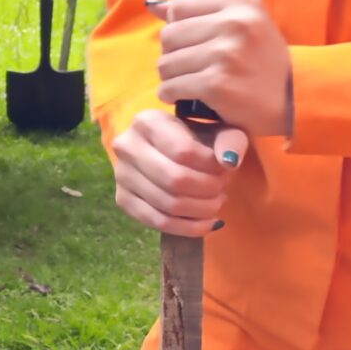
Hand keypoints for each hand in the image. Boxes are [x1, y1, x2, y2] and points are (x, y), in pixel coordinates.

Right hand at [110, 109, 247, 236]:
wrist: (170, 149)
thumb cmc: (198, 138)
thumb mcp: (220, 130)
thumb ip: (230, 141)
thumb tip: (229, 162)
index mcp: (148, 121)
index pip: (184, 151)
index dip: (212, 167)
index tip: (226, 170)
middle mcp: (126, 145)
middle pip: (174, 180)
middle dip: (207, 190)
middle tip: (222, 189)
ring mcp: (120, 174)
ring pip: (168, 204)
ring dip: (201, 210)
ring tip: (216, 203)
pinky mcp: (122, 199)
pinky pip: (157, 222)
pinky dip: (187, 228)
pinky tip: (207, 223)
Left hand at [152, 0, 292, 135]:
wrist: (294, 101)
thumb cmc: (263, 62)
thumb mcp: (244, 24)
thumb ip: (202, 12)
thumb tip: (153, 6)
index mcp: (242, 2)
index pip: (180, 6)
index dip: (177, 26)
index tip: (191, 41)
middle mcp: (235, 23)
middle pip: (169, 35)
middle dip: (173, 54)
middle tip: (189, 66)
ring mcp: (225, 54)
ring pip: (166, 63)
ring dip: (171, 77)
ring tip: (189, 81)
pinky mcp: (216, 84)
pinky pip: (171, 87)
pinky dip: (171, 94)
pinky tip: (183, 96)